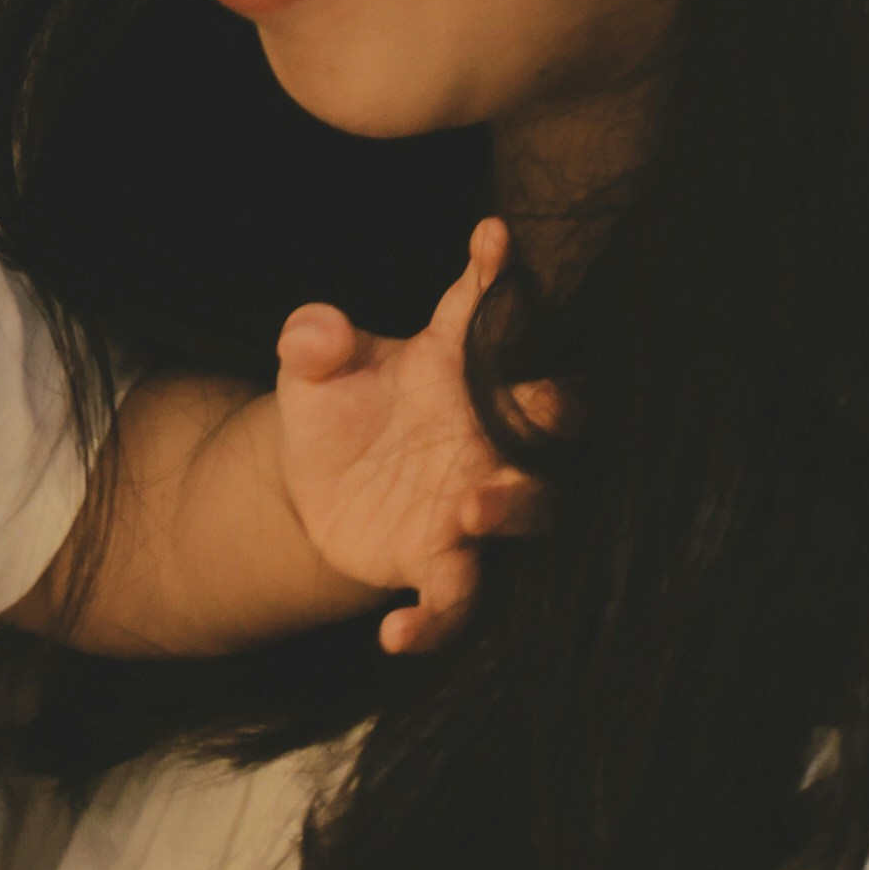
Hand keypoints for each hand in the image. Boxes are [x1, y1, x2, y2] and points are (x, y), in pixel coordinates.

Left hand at [276, 218, 549, 654]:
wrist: (317, 488)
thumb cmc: (336, 405)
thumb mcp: (310, 364)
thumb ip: (313, 339)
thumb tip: (320, 331)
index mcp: (454, 362)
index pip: (486, 309)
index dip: (497, 272)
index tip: (490, 235)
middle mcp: (484, 431)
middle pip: (550, 421)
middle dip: (558, 412)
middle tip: (546, 407)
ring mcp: (473, 501)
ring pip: (531, 511)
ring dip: (511, 509)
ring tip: (468, 508)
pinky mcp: (442, 565)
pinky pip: (457, 601)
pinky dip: (434, 622)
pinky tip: (393, 634)